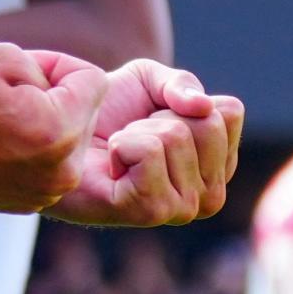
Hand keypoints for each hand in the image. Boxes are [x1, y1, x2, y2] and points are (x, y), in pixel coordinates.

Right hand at [0, 43, 107, 212]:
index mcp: (56, 133)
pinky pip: (46, 164)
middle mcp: (58, 174)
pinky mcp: (23, 205)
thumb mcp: (4, 56)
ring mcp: (40, 195)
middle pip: (85, 114)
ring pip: (67, 141)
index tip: (18, 69)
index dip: (56, 65)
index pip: (93, 81)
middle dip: (55, 97)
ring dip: (44, 123)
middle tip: (3, 93)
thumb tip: (72, 94)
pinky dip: (29, 148)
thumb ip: (54, 71)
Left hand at [45, 60, 243, 226]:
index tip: (158, 114)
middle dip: (161, 115)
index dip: (184, 98)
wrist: (63, 135)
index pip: (229, 112)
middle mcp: (210, 193)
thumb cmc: (110, 112)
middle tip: (134, 133)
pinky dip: (122, 144)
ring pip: (176, 136)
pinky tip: (112, 163)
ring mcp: (183, 208)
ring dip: (137, 130)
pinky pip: (148, 152)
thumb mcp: (150, 81)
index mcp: (219, 164)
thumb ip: (182, 84)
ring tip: (120, 150)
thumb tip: (203, 106)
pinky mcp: (149, 212)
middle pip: (207, 124)